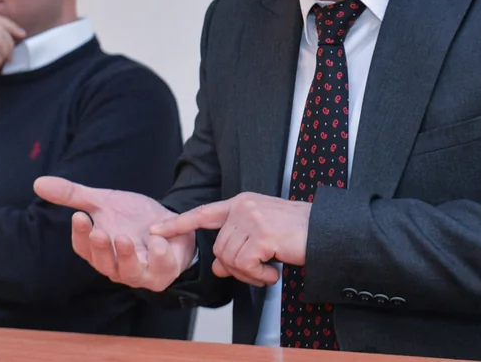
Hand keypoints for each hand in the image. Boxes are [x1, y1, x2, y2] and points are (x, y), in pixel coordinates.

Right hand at [33, 176, 194, 291]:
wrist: (172, 223)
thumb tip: (38, 183)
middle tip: (99, 232)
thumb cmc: (133, 218)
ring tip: (123, 238)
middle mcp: (116, 265)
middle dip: (100, 249)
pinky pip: (161, 270)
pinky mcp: (163, 273)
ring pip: (129, 272)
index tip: (79, 215)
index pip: (83, 248)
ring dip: (125, 256)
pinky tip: (157, 239)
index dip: (80, 235)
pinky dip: (159, 256)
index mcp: (100, 250)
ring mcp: (140, 272)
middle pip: (103, 263)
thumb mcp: (105, 201)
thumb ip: (74, 195)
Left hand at [151, 193, 310, 286]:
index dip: (177, 224)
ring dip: (249, 274)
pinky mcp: (261, 234)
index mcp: (240, 203)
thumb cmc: (297, 234)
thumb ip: (237, 245)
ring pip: (229, 259)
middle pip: (219, 249)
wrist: (327, 232)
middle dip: (236, 268)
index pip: (202, 214)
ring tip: (270, 269)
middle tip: (260, 271)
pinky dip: (259, 276)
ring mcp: (251, 218)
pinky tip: (275, 270)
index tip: (154, 230)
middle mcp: (242, 206)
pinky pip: (244, 266)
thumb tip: (217, 268)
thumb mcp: (262, 238)